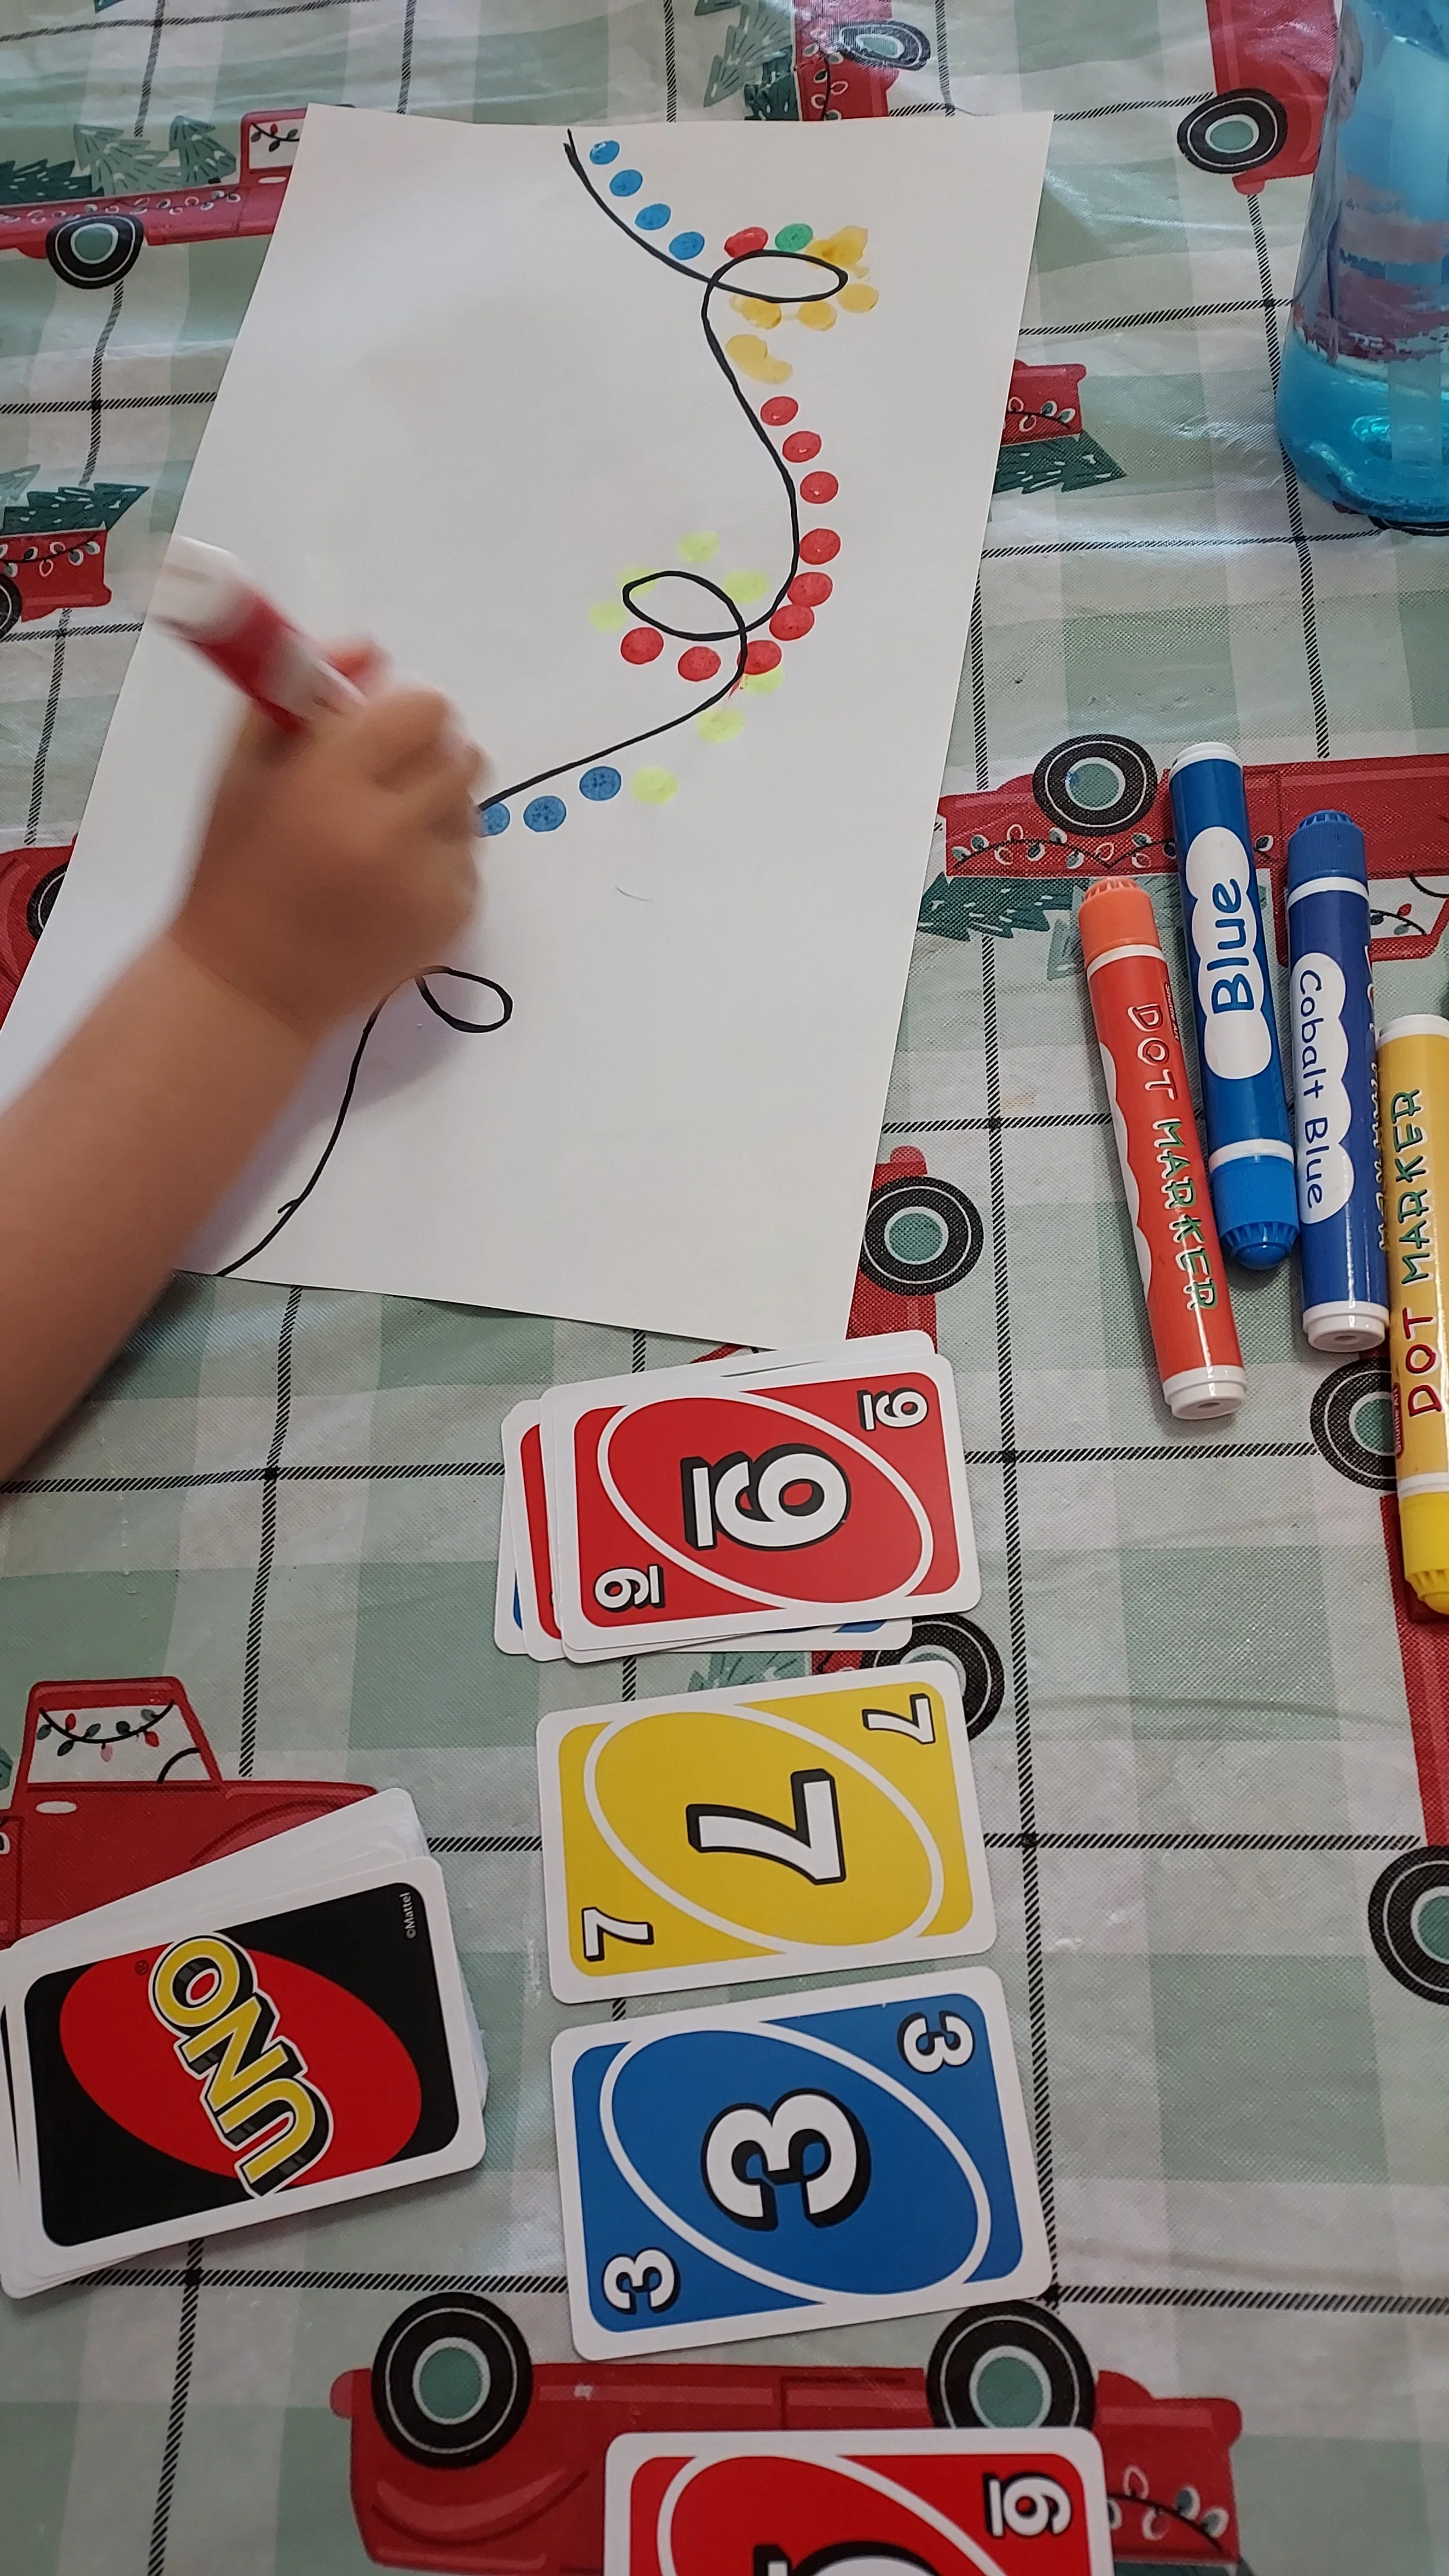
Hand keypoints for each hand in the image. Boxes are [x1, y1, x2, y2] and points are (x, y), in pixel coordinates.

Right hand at [170, 646, 484, 1044]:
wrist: (247, 985)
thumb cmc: (233, 866)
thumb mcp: (243, 768)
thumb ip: (299, 696)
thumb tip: (370, 650)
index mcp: (331, 781)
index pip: (423, 710)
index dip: (407, 714)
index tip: (382, 733)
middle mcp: (388, 830)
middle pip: (461, 756)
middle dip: (429, 758)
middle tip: (387, 783)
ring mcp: (425, 881)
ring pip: (470, 811)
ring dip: (437, 811)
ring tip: (380, 839)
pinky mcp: (448, 921)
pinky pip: (467, 864)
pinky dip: (438, 865)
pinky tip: (387, 886)